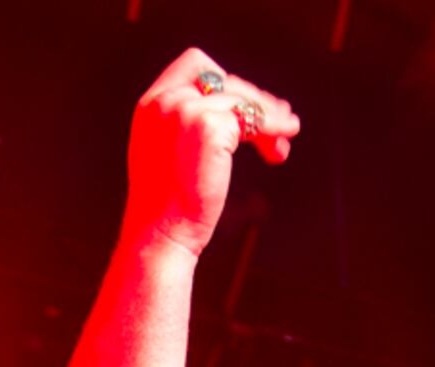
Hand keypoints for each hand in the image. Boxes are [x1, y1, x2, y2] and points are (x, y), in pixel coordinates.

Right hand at [125, 50, 299, 258]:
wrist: (160, 233)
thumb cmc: (166, 207)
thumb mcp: (165, 152)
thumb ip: (186, 124)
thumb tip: (234, 113)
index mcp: (151, 105)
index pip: (194, 65)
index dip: (225, 80)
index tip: (243, 104)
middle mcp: (166, 102)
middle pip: (226, 81)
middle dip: (254, 102)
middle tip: (278, 123)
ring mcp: (187, 111)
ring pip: (243, 100)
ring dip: (268, 117)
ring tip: (284, 139)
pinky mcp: (211, 127)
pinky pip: (253, 119)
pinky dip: (273, 129)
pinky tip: (281, 144)